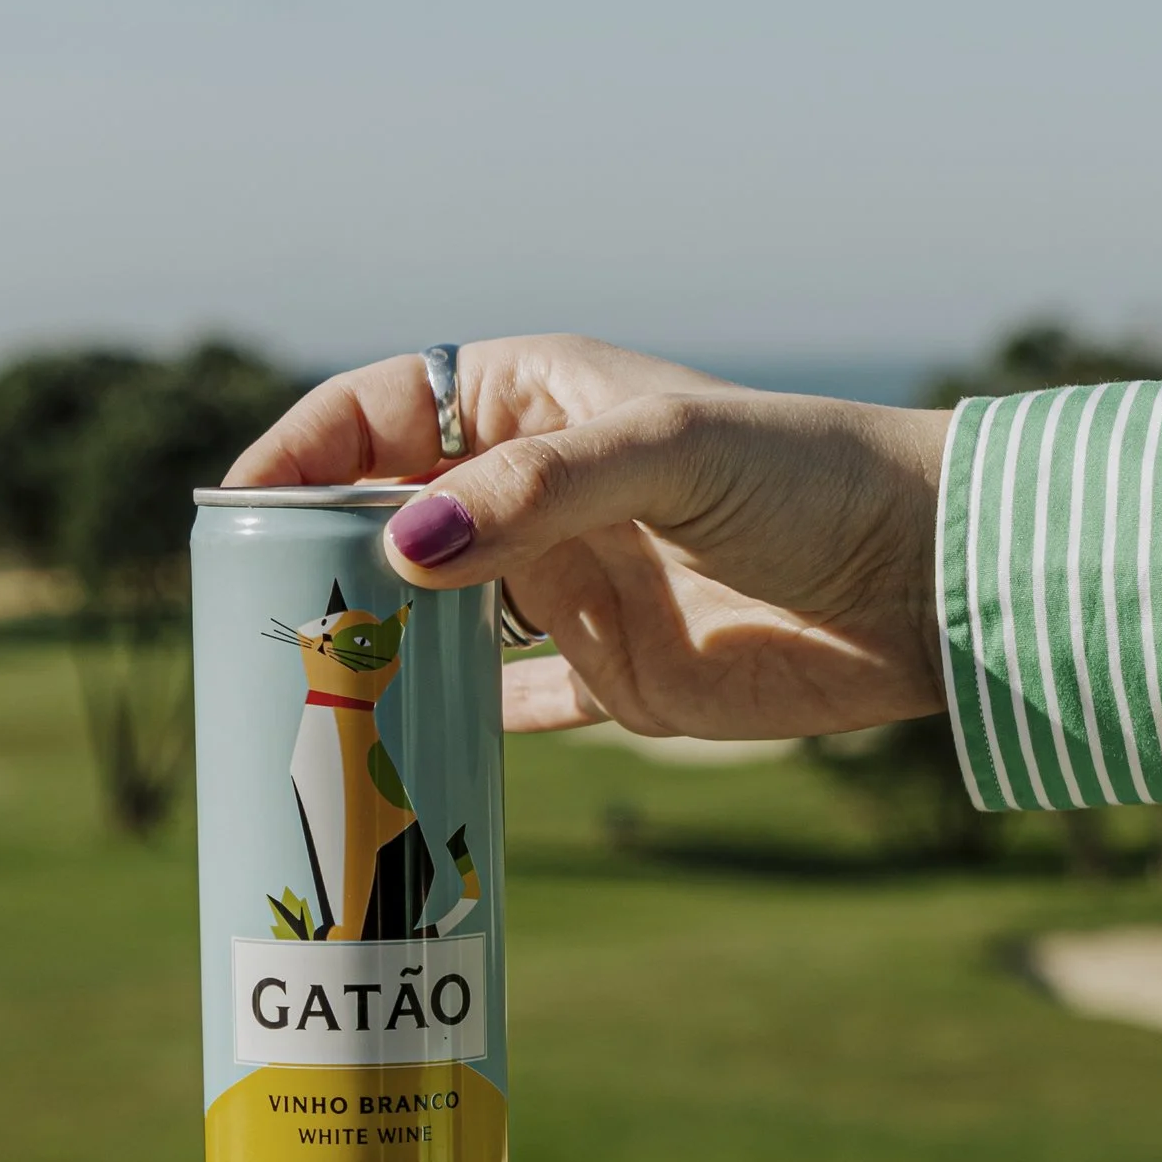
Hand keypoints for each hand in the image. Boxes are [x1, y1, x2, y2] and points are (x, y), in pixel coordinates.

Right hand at [223, 337, 948, 738]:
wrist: (928, 583)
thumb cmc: (809, 479)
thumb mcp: (664, 454)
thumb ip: (533, 496)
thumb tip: (401, 551)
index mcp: (532, 401)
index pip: (379, 412)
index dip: (301, 453)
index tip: (233, 509)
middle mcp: (539, 493)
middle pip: (389, 521)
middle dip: (319, 560)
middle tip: (249, 618)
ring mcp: (570, 590)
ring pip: (435, 619)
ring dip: (373, 650)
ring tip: (297, 694)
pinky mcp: (613, 680)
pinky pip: (509, 712)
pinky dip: (454, 734)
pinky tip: (391, 760)